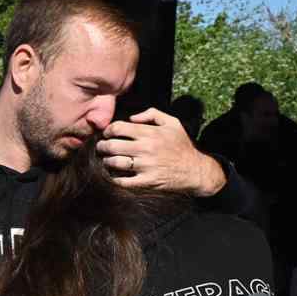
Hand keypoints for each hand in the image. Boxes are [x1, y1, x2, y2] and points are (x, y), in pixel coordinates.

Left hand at [99, 108, 226, 196]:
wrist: (195, 170)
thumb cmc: (181, 145)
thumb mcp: (172, 123)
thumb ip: (152, 114)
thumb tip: (131, 118)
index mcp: (150, 133)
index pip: (119, 128)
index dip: (108, 130)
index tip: (107, 134)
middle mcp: (147, 148)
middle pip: (112, 146)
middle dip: (103, 146)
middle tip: (101, 147)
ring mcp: (146, 166)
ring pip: (115, 163)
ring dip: (106, 162)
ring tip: (107, 160)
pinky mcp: (147, 181)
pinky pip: (123, 181)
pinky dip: (114, 178)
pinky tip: (114, 175)